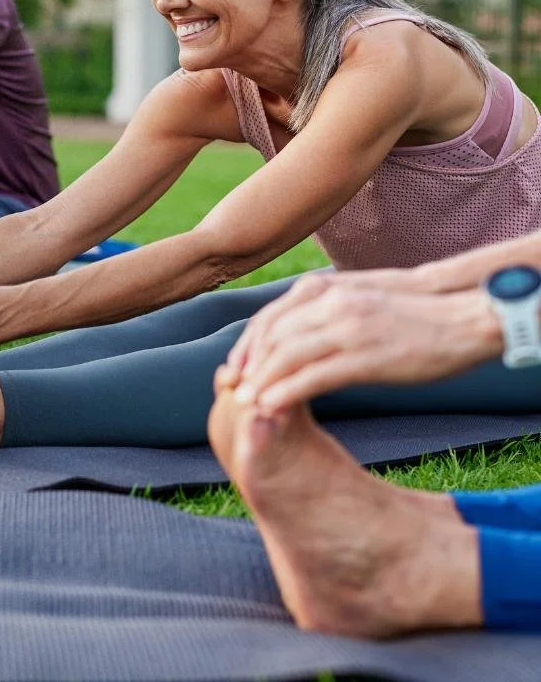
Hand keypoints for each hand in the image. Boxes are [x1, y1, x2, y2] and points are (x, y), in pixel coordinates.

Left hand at [221, 267, 431, 386]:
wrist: (462, 316)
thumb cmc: (413, 311)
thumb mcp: (359, 298)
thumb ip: (327, 309)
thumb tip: (301, 328)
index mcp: (326, 290)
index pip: (270, 317)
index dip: (249, 343)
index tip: (237, 365)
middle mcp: (330, 305)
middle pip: (272, 336)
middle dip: (249, 364)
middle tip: (234, 388)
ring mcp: (346, 330)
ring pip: (286, 357)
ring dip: (261, 381)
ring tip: (246, 403)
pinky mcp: (365, 357)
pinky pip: (314, 377)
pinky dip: (287, 392)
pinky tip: (273, 407)